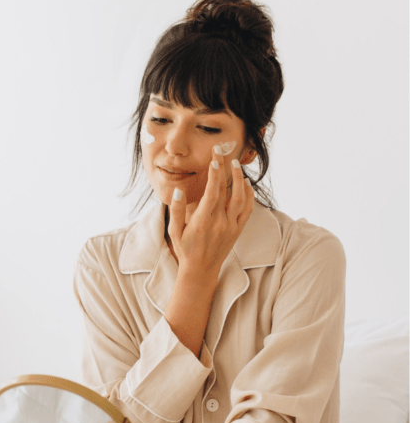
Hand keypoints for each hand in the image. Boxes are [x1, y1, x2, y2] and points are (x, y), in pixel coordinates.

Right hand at [168, 154, 254, 279]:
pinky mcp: (238, 230)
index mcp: (203, 221)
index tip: (215, 158)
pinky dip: (249, 194)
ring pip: (241, 198)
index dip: (214, 174)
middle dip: (224, 168)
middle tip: (222, 151)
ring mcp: (231, 226)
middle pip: (226, 190)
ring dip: (240, 179)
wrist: (201, 270)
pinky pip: (248, 209)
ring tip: (235, 164)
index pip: (212, 193)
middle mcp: (220, 223)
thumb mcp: (174, 231)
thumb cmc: (185, 250)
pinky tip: (246, 183)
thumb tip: (179, 190)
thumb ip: (176, 210)